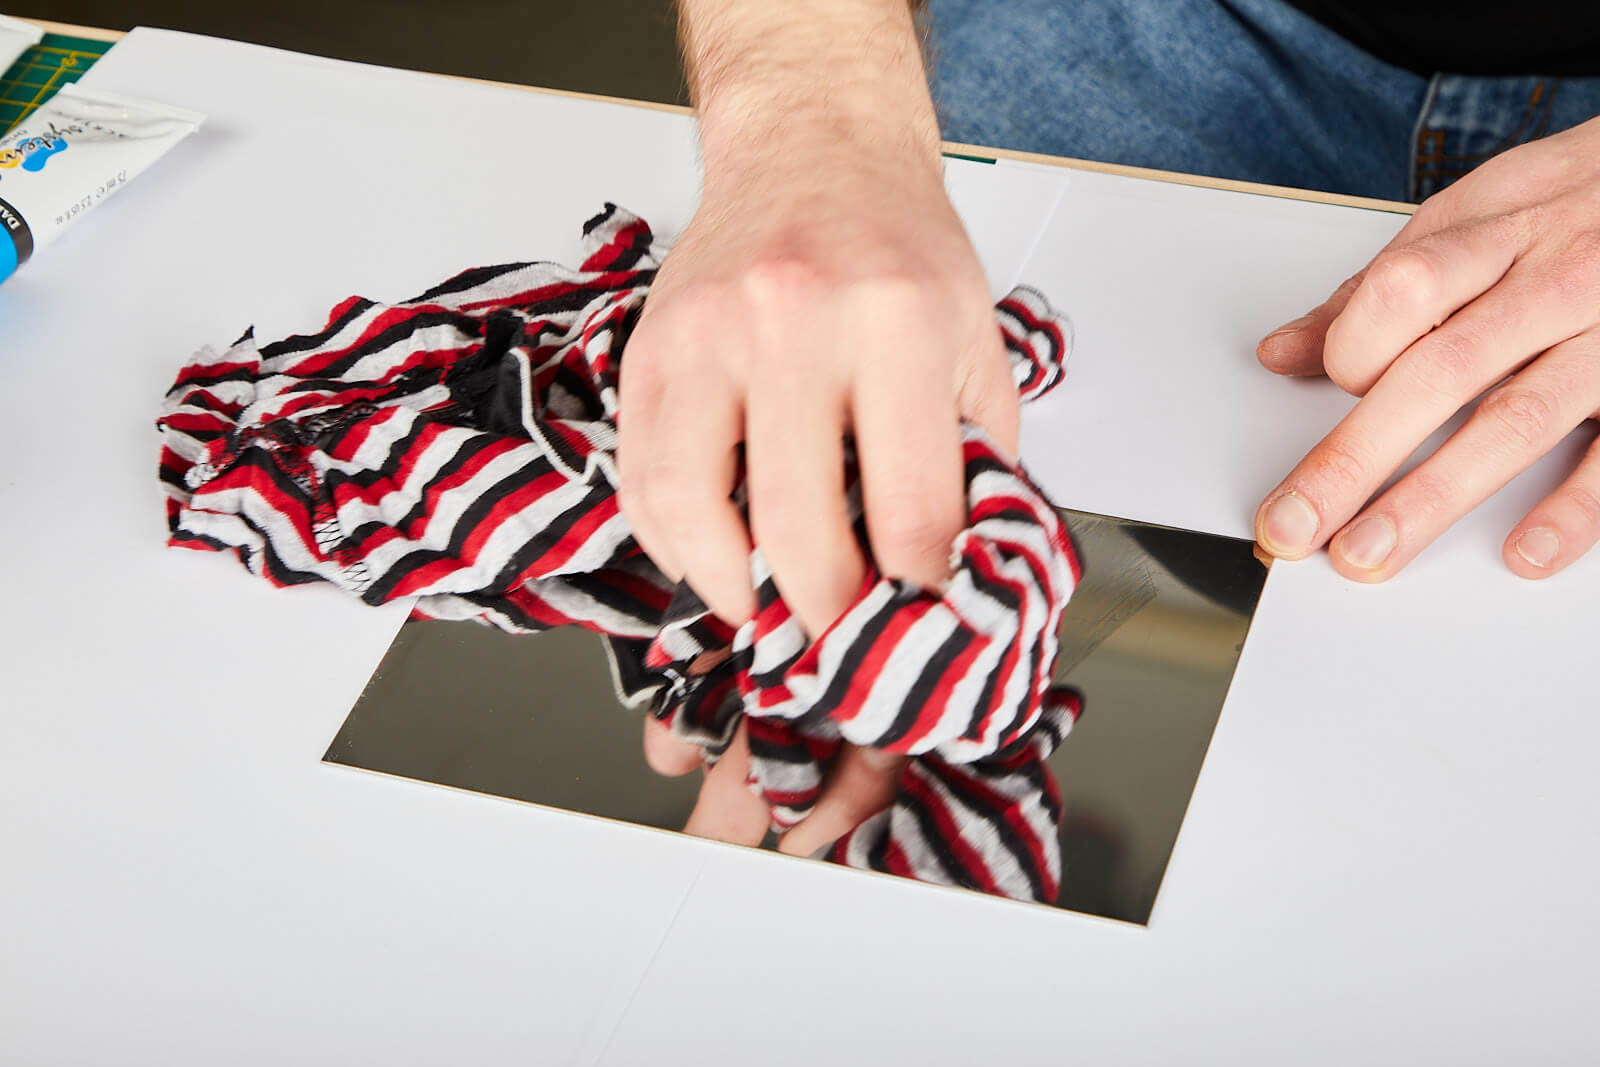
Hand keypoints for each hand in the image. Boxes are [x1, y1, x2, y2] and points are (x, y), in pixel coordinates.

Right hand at [621, 0, 1004, 848]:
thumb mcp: (975, 346)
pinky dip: (676, 547)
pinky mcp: (646, 352)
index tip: (921, 633)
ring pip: (695, 517)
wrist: (813, 153)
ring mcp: (704, 336)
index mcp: (898, 321)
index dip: (919, 599)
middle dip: (827, 621)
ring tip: (770, 610)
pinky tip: (716, 558)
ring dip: (735, 594)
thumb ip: (974, 463)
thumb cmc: (897, 250)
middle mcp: (792, 323)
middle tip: (844, 647)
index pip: (912, 511)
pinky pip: (641, 484)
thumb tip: (952, 582)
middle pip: (798, 532)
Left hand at [1255, 114, 1599, 580]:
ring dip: (1433, 496)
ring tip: (1369, 552)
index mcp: (1500, 230)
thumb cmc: (1578, 202)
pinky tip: (1525, 551)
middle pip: (1441, 372)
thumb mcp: (1477, 214)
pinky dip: (1574, 507)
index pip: (1401, 292)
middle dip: (1353, 458)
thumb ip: (1379, 287)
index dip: (1355, 349)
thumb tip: (1282, 353)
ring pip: (1516, 419)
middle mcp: (1560, 278)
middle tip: (1294, 524)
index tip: (1334, 387)